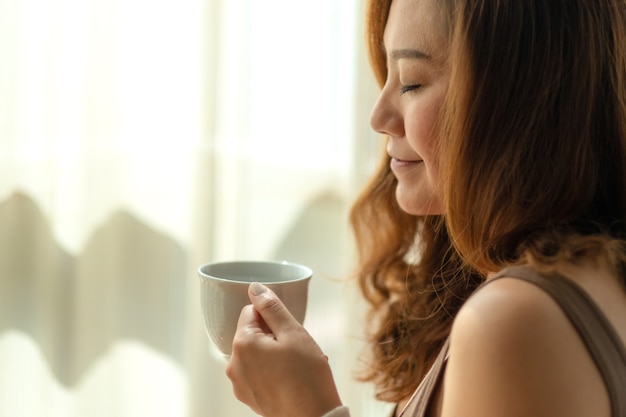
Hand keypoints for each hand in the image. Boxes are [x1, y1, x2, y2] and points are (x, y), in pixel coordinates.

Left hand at [225, 282, 342, 416]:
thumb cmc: (306, 378)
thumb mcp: (293, 333)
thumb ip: (272, 307)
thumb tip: (255, 288)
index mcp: (242, 343)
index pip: (252, 312)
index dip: (273, 317)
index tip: (288, 331)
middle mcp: (234, 364)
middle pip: (252, 333)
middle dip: (273, 335)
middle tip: (295, 349)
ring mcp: (240, 383)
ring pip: (256, 353)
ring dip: (273, 353)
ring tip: (294, 366)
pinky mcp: (249, 397)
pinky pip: (258, 372)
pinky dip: (272, 371)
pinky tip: (290, 379)